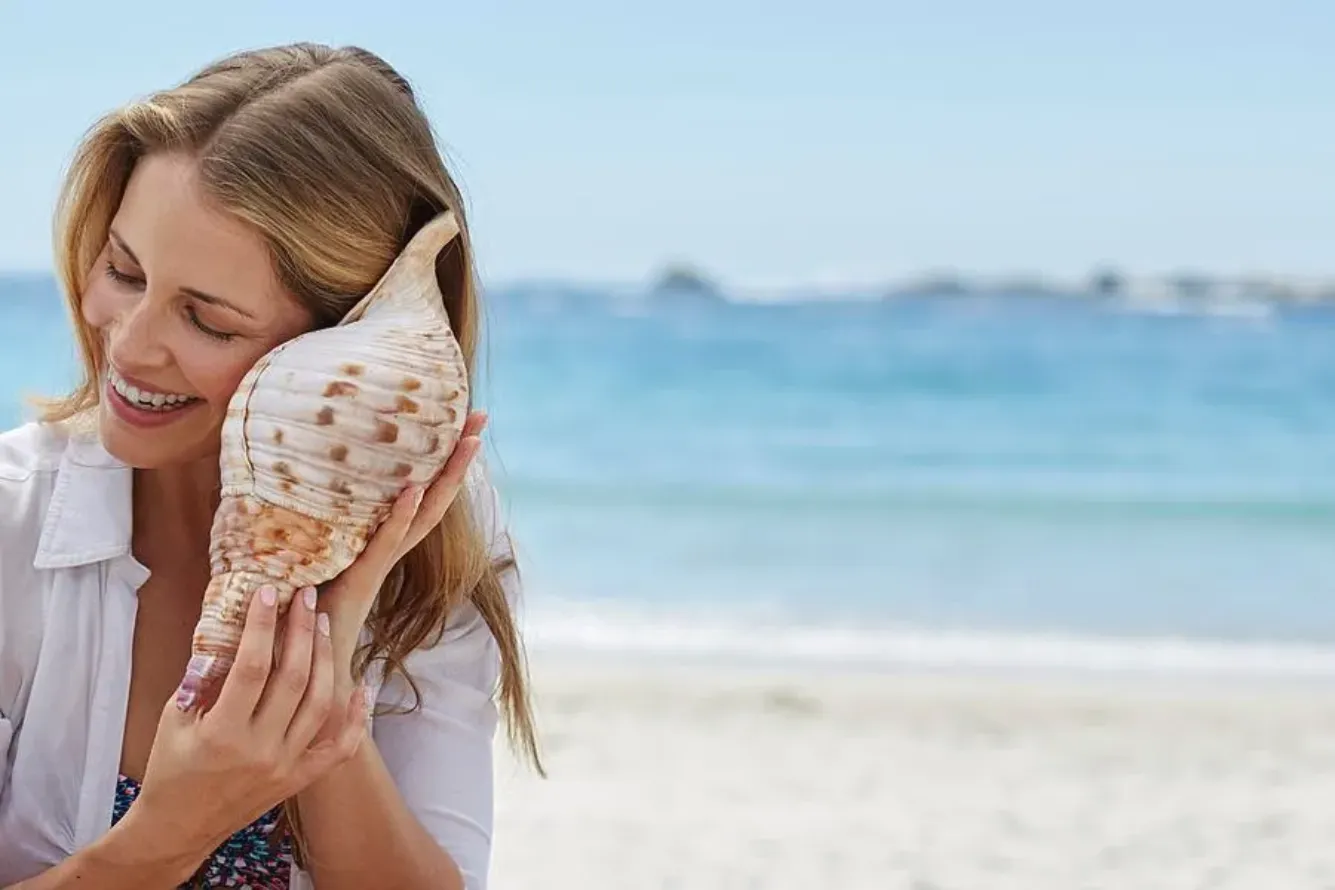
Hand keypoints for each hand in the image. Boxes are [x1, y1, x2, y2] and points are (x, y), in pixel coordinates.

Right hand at [133, 581, 367, 859]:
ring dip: (326, 660)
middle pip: (294, 679)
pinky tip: (362, 687)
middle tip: (306, 598)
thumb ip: (202, 676)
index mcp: (222, 732)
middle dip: (302, 631)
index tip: (269, 591)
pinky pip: (338, 748)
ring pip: (320, 705)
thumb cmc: (171, 768)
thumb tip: (229, 627)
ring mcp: (284, 766)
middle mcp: (259, 749)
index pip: (252, 667)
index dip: (263, 625)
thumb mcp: (175, 718)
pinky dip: (355, 718)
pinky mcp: (297, 779)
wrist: (178, 828)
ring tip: (321, 625)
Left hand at [317, 410, 486, 696]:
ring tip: (465, 440)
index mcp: (376, 546)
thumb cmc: (293, 620)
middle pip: (433, 498)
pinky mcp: (358, 580)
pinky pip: (383, 543)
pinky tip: (413, 488)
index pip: (419, 498)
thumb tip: (274, 480)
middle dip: (457, 459)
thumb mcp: (301, 564)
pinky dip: (398, 517)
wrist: (296, 677)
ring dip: (444, 477)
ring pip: (420, 515)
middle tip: (480, 416)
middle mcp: (384, 552)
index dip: (441, 466)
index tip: (459, 429)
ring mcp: (375, 565)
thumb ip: (302, 531)